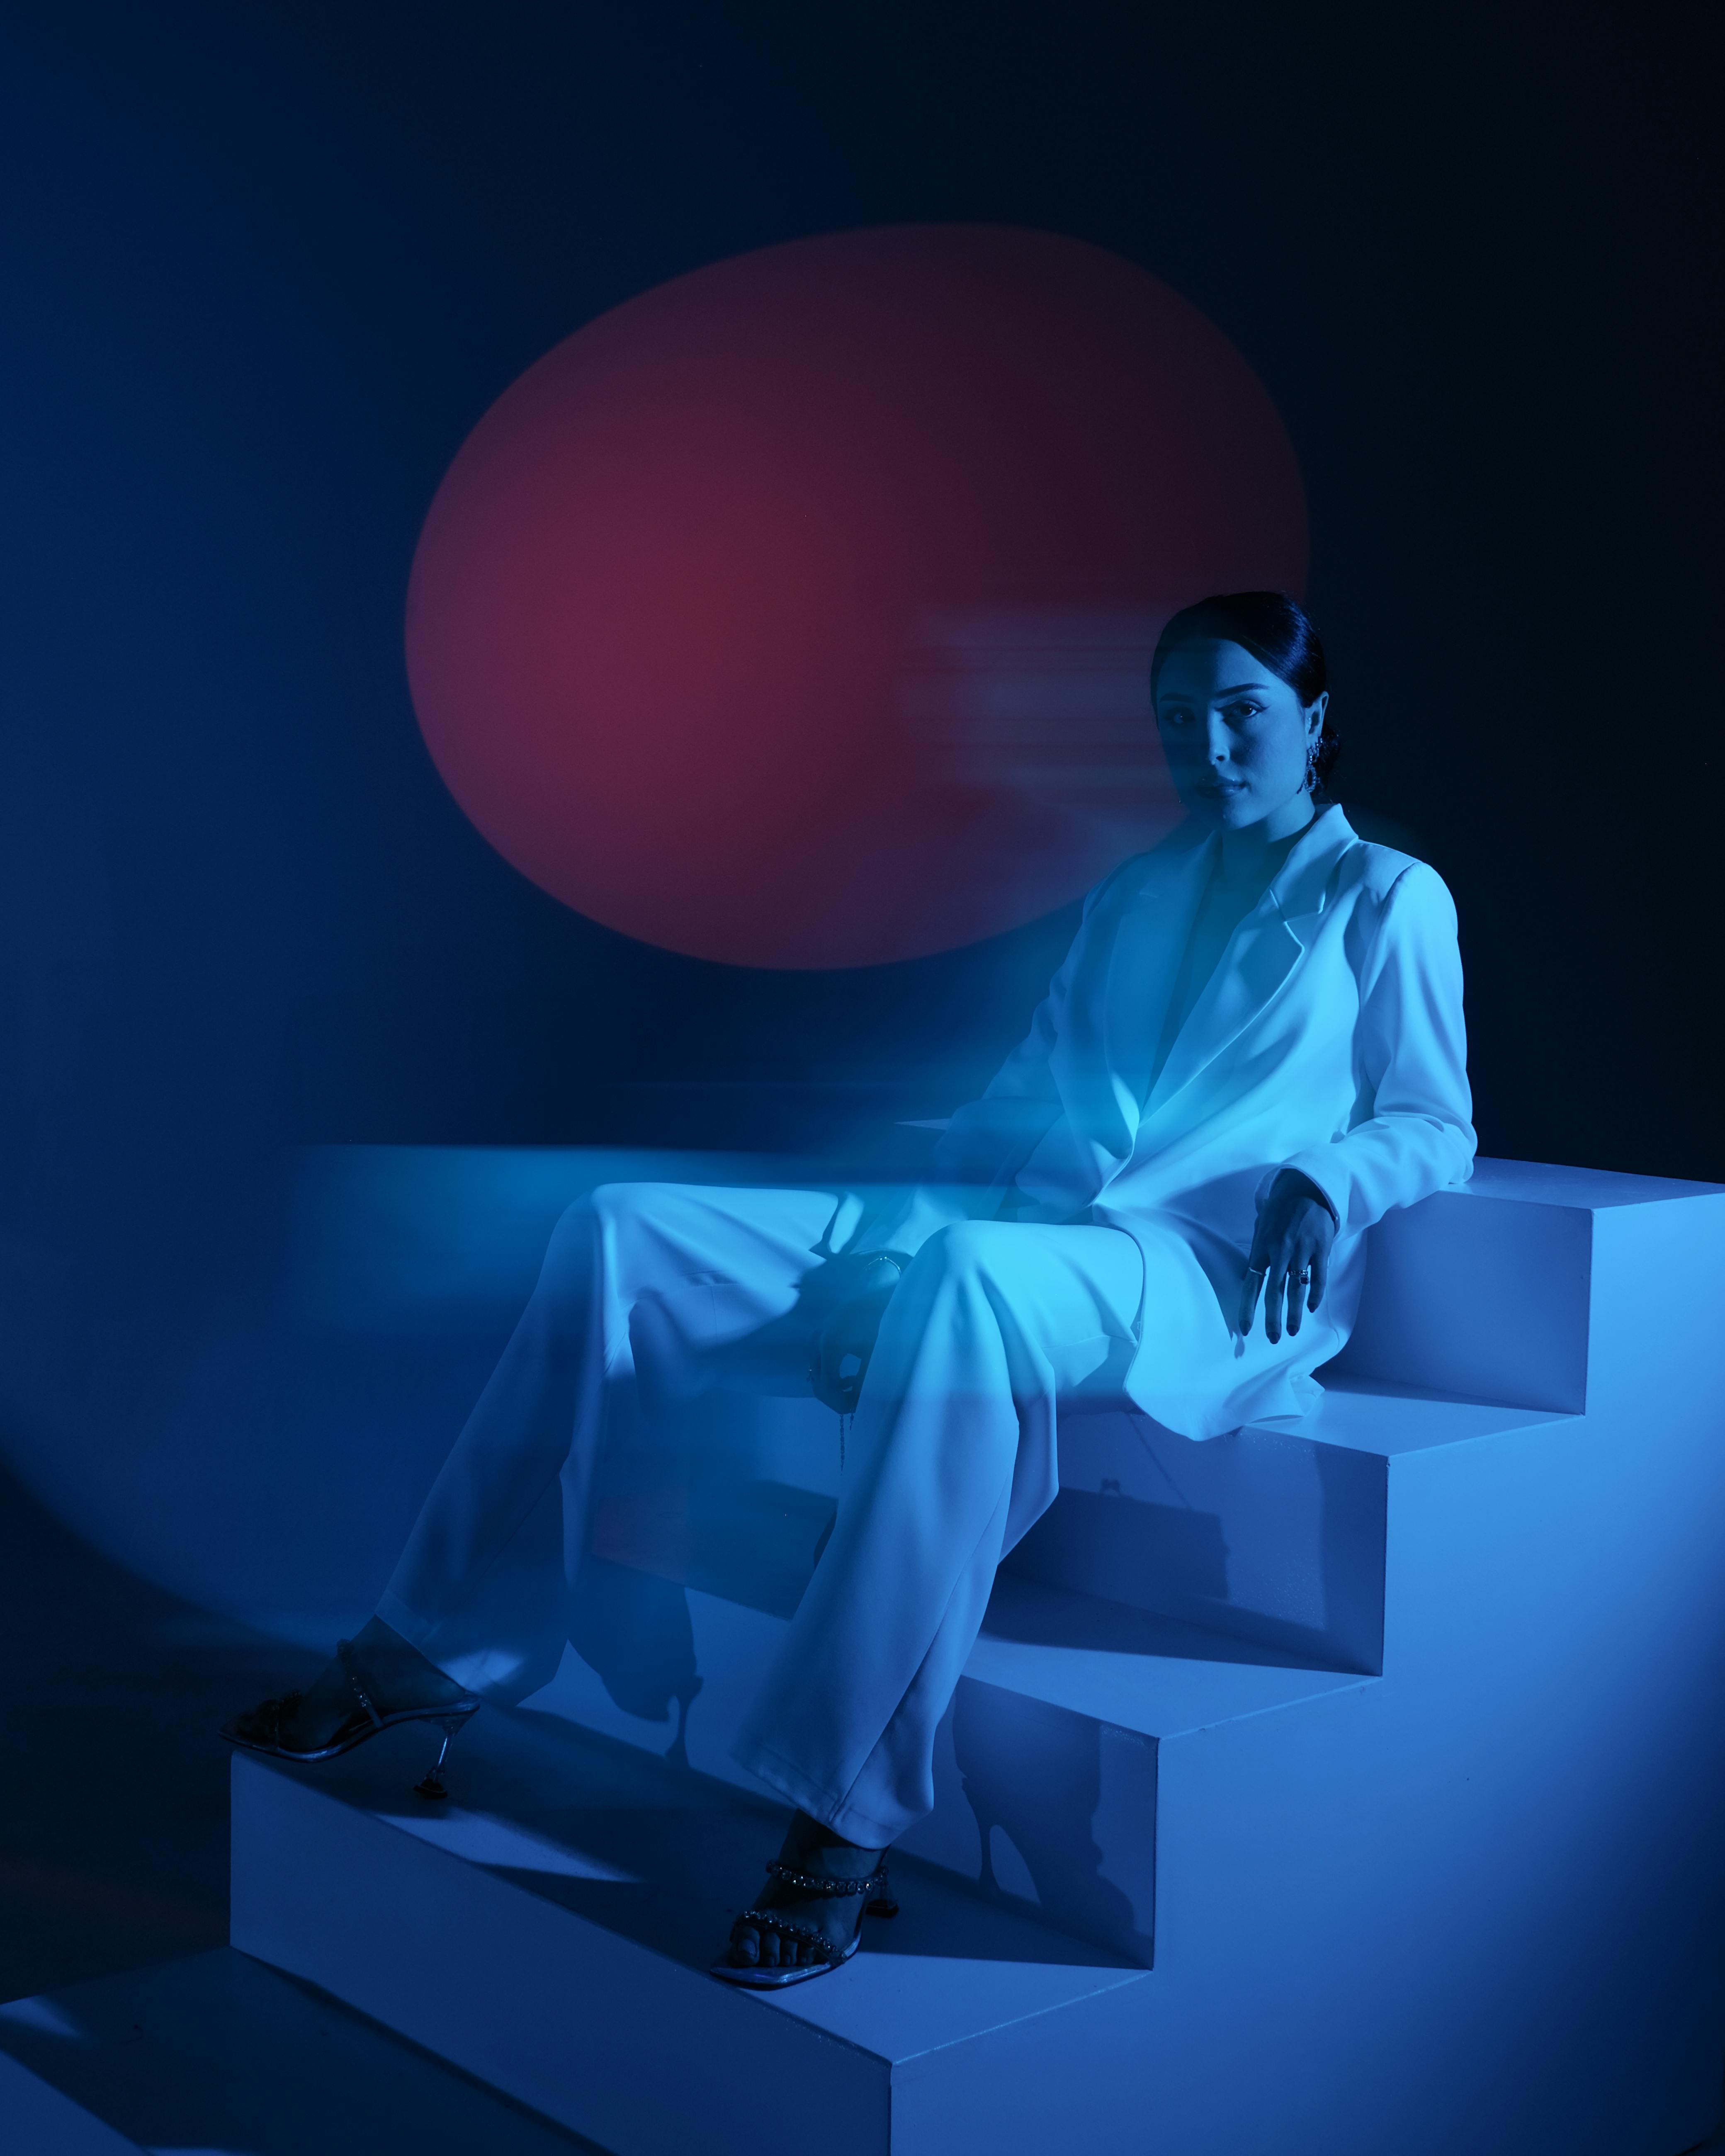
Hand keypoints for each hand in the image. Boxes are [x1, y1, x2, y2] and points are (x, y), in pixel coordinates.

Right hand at [808, 1252, 907, 1413]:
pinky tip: (849, 1377)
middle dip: (838, 1399)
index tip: (859, 1409)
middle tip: (858, 1404)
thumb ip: (866, 1381)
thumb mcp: (878, 1353)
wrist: (878, 1290)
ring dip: (836, 1389)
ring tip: (856, 1388)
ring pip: (819, 1378)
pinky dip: (833, 1377)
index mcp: (831, 1345)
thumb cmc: (883, 1320)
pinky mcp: (819, 1338)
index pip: (828, 1389)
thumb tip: (858, 1404)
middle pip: (819, 1386)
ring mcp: (816, 1338)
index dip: (843, 1405)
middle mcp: (818, 1341)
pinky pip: (820, 1367)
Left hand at [1239, 1170, 1336, 1343]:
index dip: (1248, 1308)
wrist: (1307, 1187)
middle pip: (1274, 1292)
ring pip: (1296, 1289)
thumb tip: (1252, 1270)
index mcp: (1261, 1248)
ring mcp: (1301, 1250)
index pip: (1251, 1284)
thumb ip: (1258, 1249)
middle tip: (1274, 1339)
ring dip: (1294, 1313)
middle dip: (1273, 1318)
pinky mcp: (1321, 1248)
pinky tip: (1311, 1308)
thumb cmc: (1281, 1209)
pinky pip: (1318, 1278)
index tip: (1245, 1329)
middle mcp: (1279, 1252)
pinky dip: (1314, 1295)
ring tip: (1292, 1331)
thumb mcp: (1262, 1226)